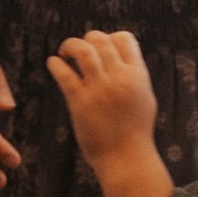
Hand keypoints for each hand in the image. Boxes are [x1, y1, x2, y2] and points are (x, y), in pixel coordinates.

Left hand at [47, 30, 177, 196]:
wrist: (126, 158)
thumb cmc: (135, 131)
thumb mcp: (144, 98)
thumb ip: (135, 77)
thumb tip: (123, 59)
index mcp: (137, 75)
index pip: (124, 39)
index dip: (110, 38)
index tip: (101, 48)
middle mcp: (119, 78)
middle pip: (101, 40)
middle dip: (88, 40)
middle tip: (78, 50)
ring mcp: (100, 89)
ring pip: (83, 50)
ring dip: (70, 46)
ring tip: (64, 53)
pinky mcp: (80, 102)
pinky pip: (64, 74)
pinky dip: (55, 64)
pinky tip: (53, 64)